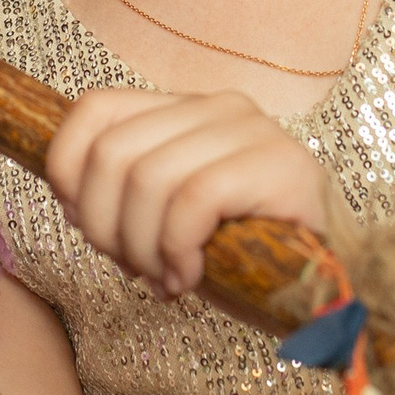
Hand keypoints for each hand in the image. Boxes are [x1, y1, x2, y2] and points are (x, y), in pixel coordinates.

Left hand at [44, 88, 330, 300]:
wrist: (326, 288)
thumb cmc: (241, 254)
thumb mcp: (168, 215)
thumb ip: (124, 193)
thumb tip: (67, 198)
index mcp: (187, 108)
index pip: (96, 108)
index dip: (67, 169)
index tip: (84, 224)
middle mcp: (220, 106)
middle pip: (113, 152)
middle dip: (103, 225)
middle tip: (130, 267)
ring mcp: (254, 131)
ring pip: (148, 178)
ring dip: (141, 247)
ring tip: (162, 279)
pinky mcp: (281, 167)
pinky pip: (193, 201)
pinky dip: (177, 250)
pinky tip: (188, 278)